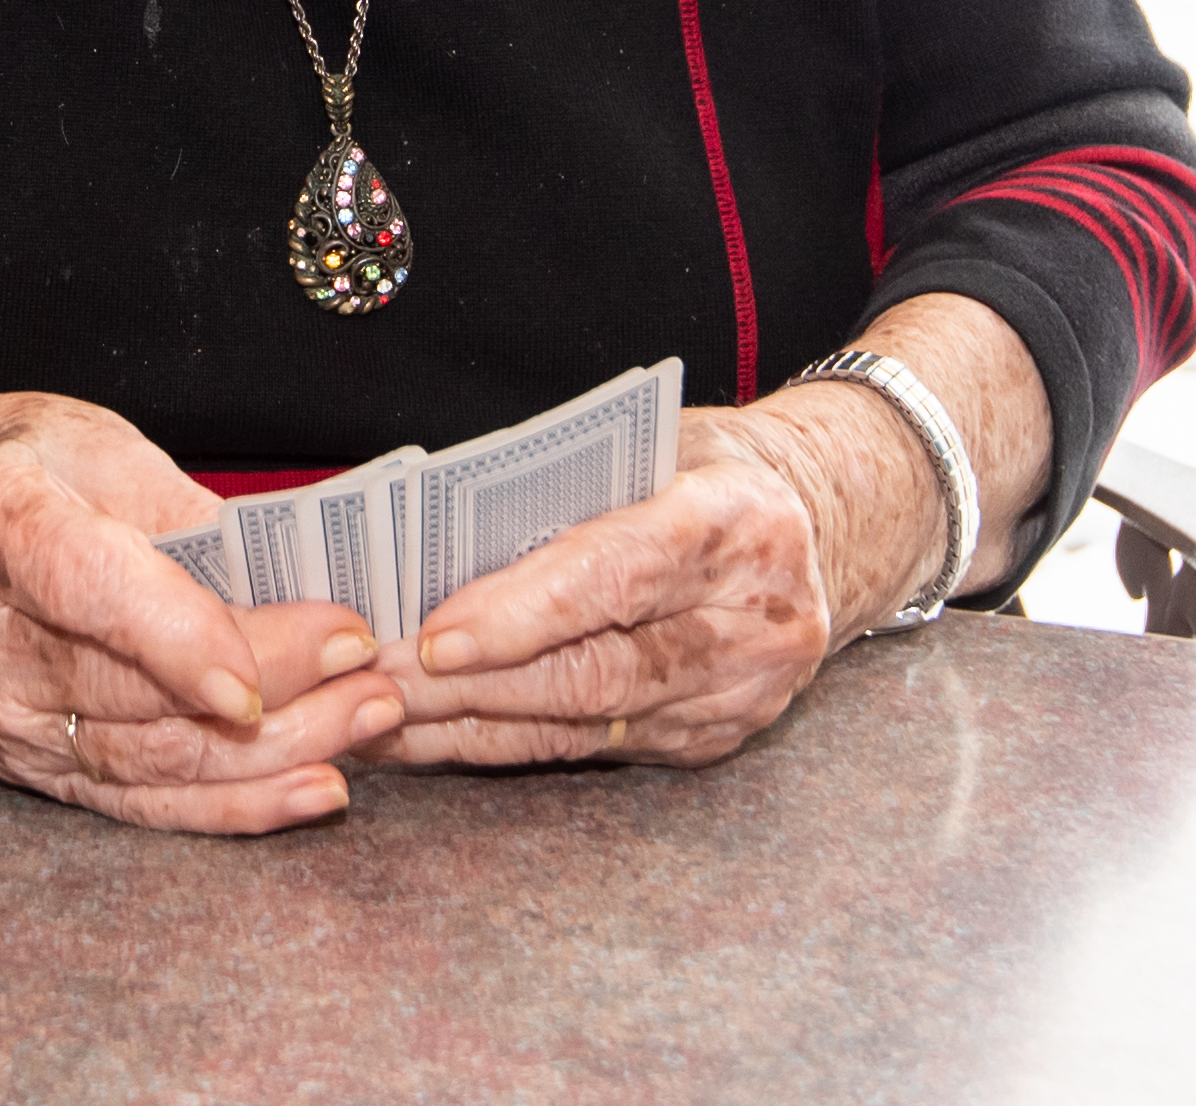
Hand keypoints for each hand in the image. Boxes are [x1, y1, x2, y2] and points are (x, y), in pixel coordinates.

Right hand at [0, 393, 393, 832]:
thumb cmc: (24, 471)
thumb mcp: (95, 446)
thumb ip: (181, 512)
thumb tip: (298, 575)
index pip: (82, 585)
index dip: (172, 631)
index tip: (259, 668)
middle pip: (128, 683)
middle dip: (267, 681)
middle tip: (366, 660)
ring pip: (146, 756)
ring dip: (271, 750)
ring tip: (366, 716)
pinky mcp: (24, 767)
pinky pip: (138, 803)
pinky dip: (232, 805)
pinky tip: (312, 790)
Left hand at [364, 407, 837, 770]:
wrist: (822, 525)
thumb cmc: (704, 468)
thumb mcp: (650, 446)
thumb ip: (562, 488)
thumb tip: (428, 536)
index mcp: (736, 524)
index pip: (615, 576)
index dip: (518, 613)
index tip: (434, 637)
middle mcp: (757, 620)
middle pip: (596, 670)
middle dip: (472, 686)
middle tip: (373, 686)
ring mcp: (744, 692)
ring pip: (587, 722)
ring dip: (473, 726)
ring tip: (381, 720)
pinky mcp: (719, 738)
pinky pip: (596, 748)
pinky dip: (509, 743)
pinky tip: (439, 737)